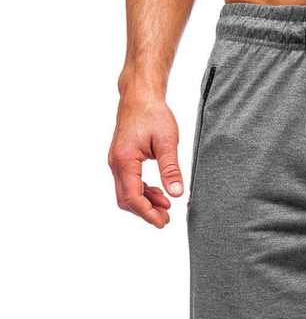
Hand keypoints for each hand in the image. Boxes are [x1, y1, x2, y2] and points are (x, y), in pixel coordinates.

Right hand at [108, 93, 182, 227]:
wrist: (140, 96)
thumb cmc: (153, 114)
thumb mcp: (167, 142)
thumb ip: (171, 169)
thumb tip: (176, 194)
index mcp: (125, 159)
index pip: (132, 197)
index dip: (147, 213)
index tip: (163, 222)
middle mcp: (116, 163)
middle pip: (126, 199)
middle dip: (145, 212)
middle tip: (166, 219)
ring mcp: (117, 162)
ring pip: (126, 193)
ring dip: (145, 203)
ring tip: (166, 207)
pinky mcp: (122, 160)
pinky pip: (129, 184)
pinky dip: (143, 192)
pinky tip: (159, 193)